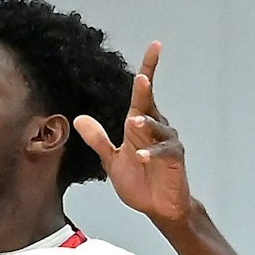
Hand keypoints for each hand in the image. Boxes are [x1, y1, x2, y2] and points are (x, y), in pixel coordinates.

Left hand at [73, 42, 192, 224]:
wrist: (157, 207)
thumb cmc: (138, 181)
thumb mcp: (111, 160)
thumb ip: (98, 140)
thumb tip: (79, 119)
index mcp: (139, 124)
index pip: (142, 93)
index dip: (148, 68)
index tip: (155, 46)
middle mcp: (155, 128)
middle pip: (150, 102)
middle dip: (146, 89)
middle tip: (141, 77)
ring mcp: (167, 142)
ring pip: (157, 127)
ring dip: (146, 125)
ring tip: (133, 124)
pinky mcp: (174, 160)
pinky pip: (165, 152)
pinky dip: (152, 153)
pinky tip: (141, 157)